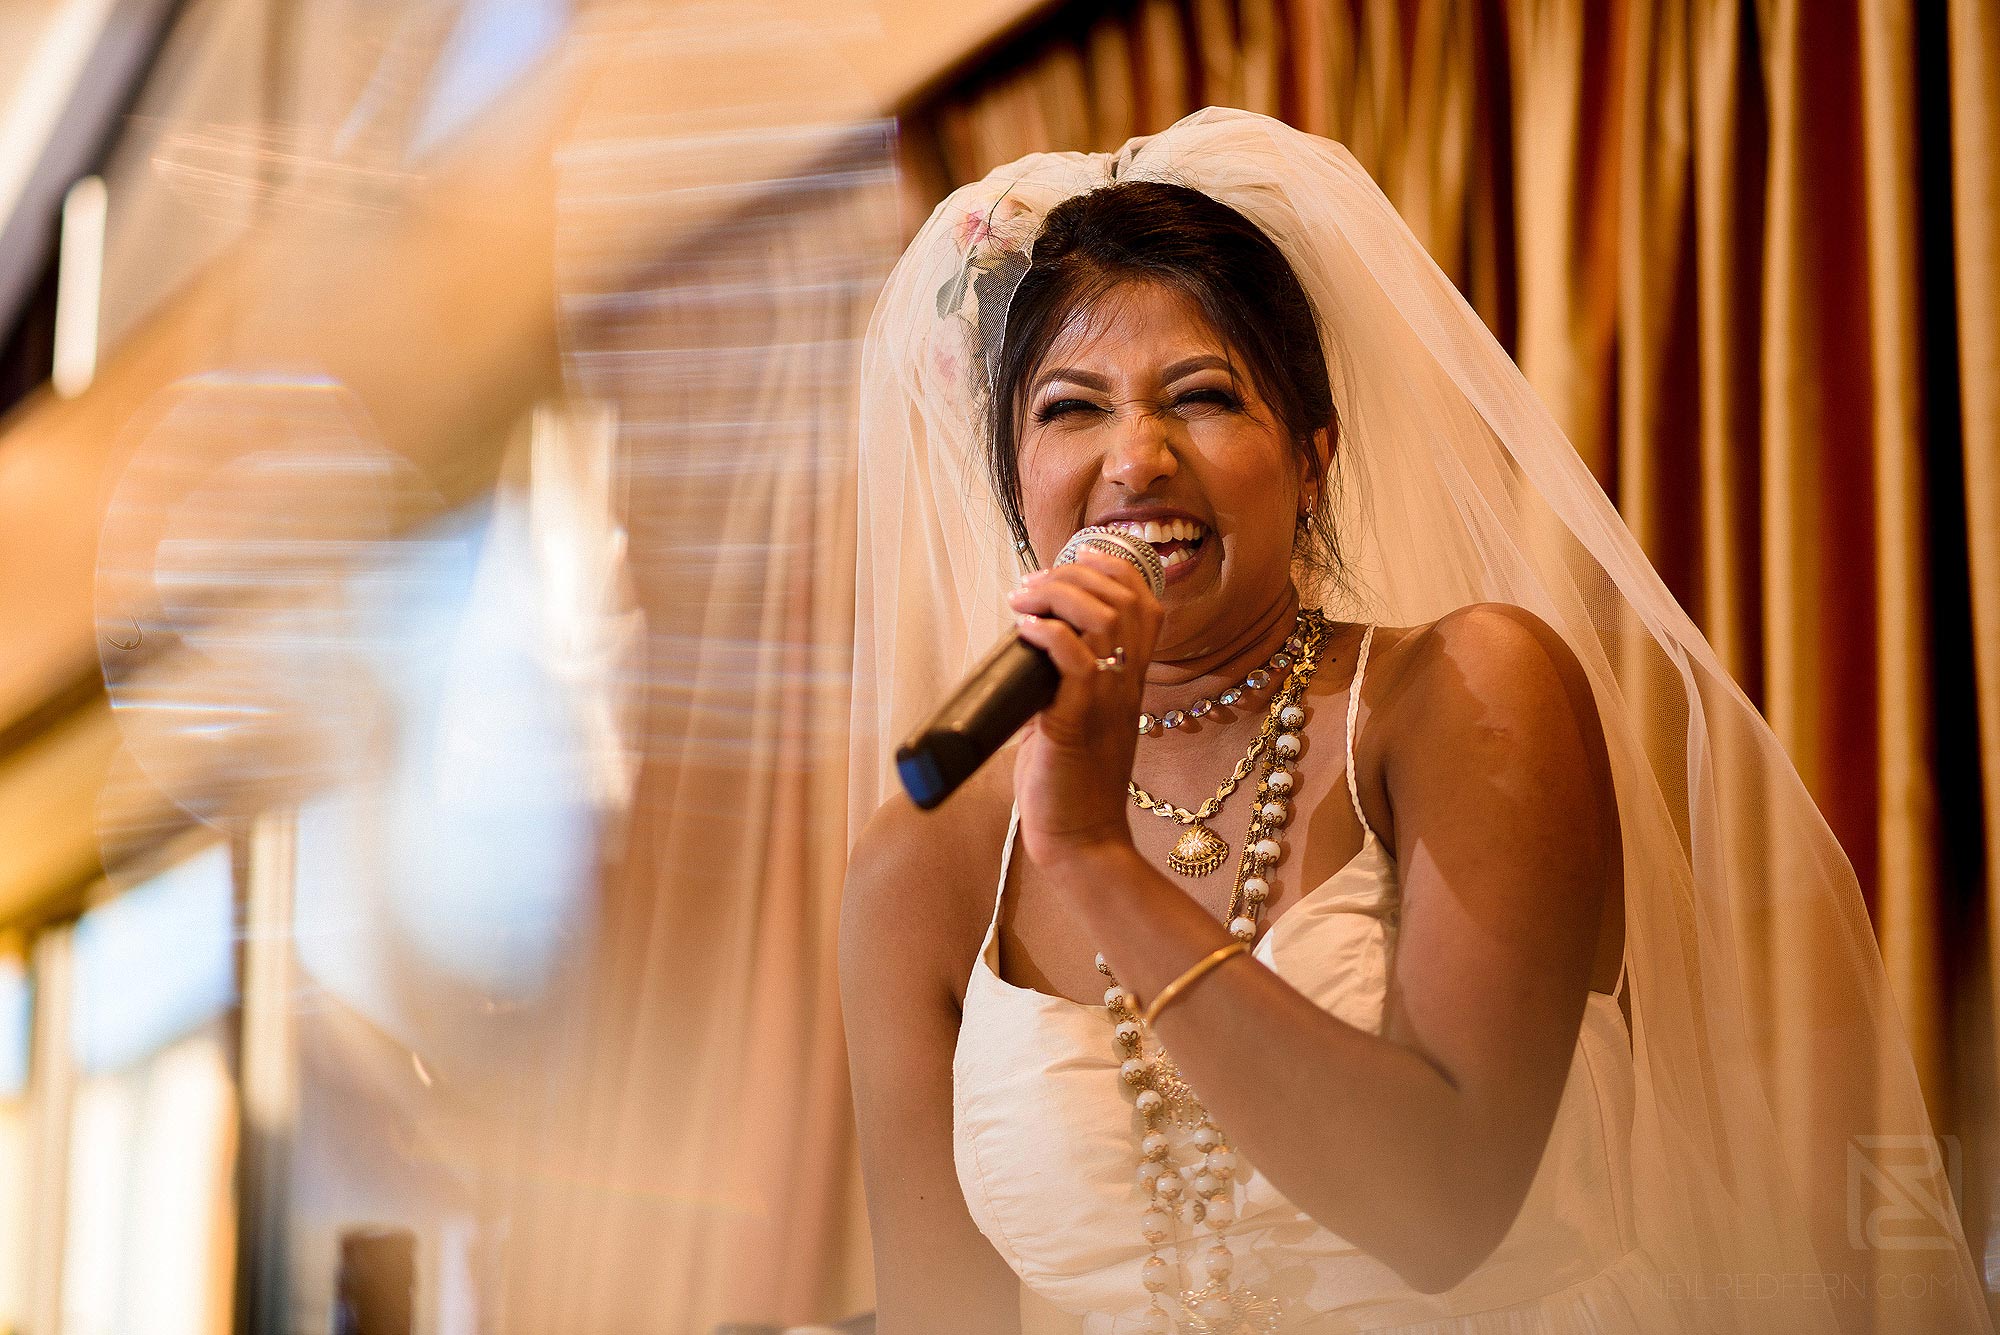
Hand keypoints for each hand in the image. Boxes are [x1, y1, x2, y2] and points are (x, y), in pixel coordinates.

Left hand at [1003, 549, 1162, 873]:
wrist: (1080, 840)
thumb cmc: (1070, 785)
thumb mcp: (1074, 720)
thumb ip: (1063, 688)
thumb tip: (1026, 657)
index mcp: (1129, 681)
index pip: (1145, 604)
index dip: (1115, 570)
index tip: (1076, 560)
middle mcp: (1126, 684)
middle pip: (1123, 599)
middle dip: (1074, 574)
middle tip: (1032, 584)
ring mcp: (1107, 702)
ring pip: (1103, 620)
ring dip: (1058, 596)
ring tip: (1023, 598)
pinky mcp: (1077, 724)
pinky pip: (1075, 663)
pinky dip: (1050, 635)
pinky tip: (1026, 628)